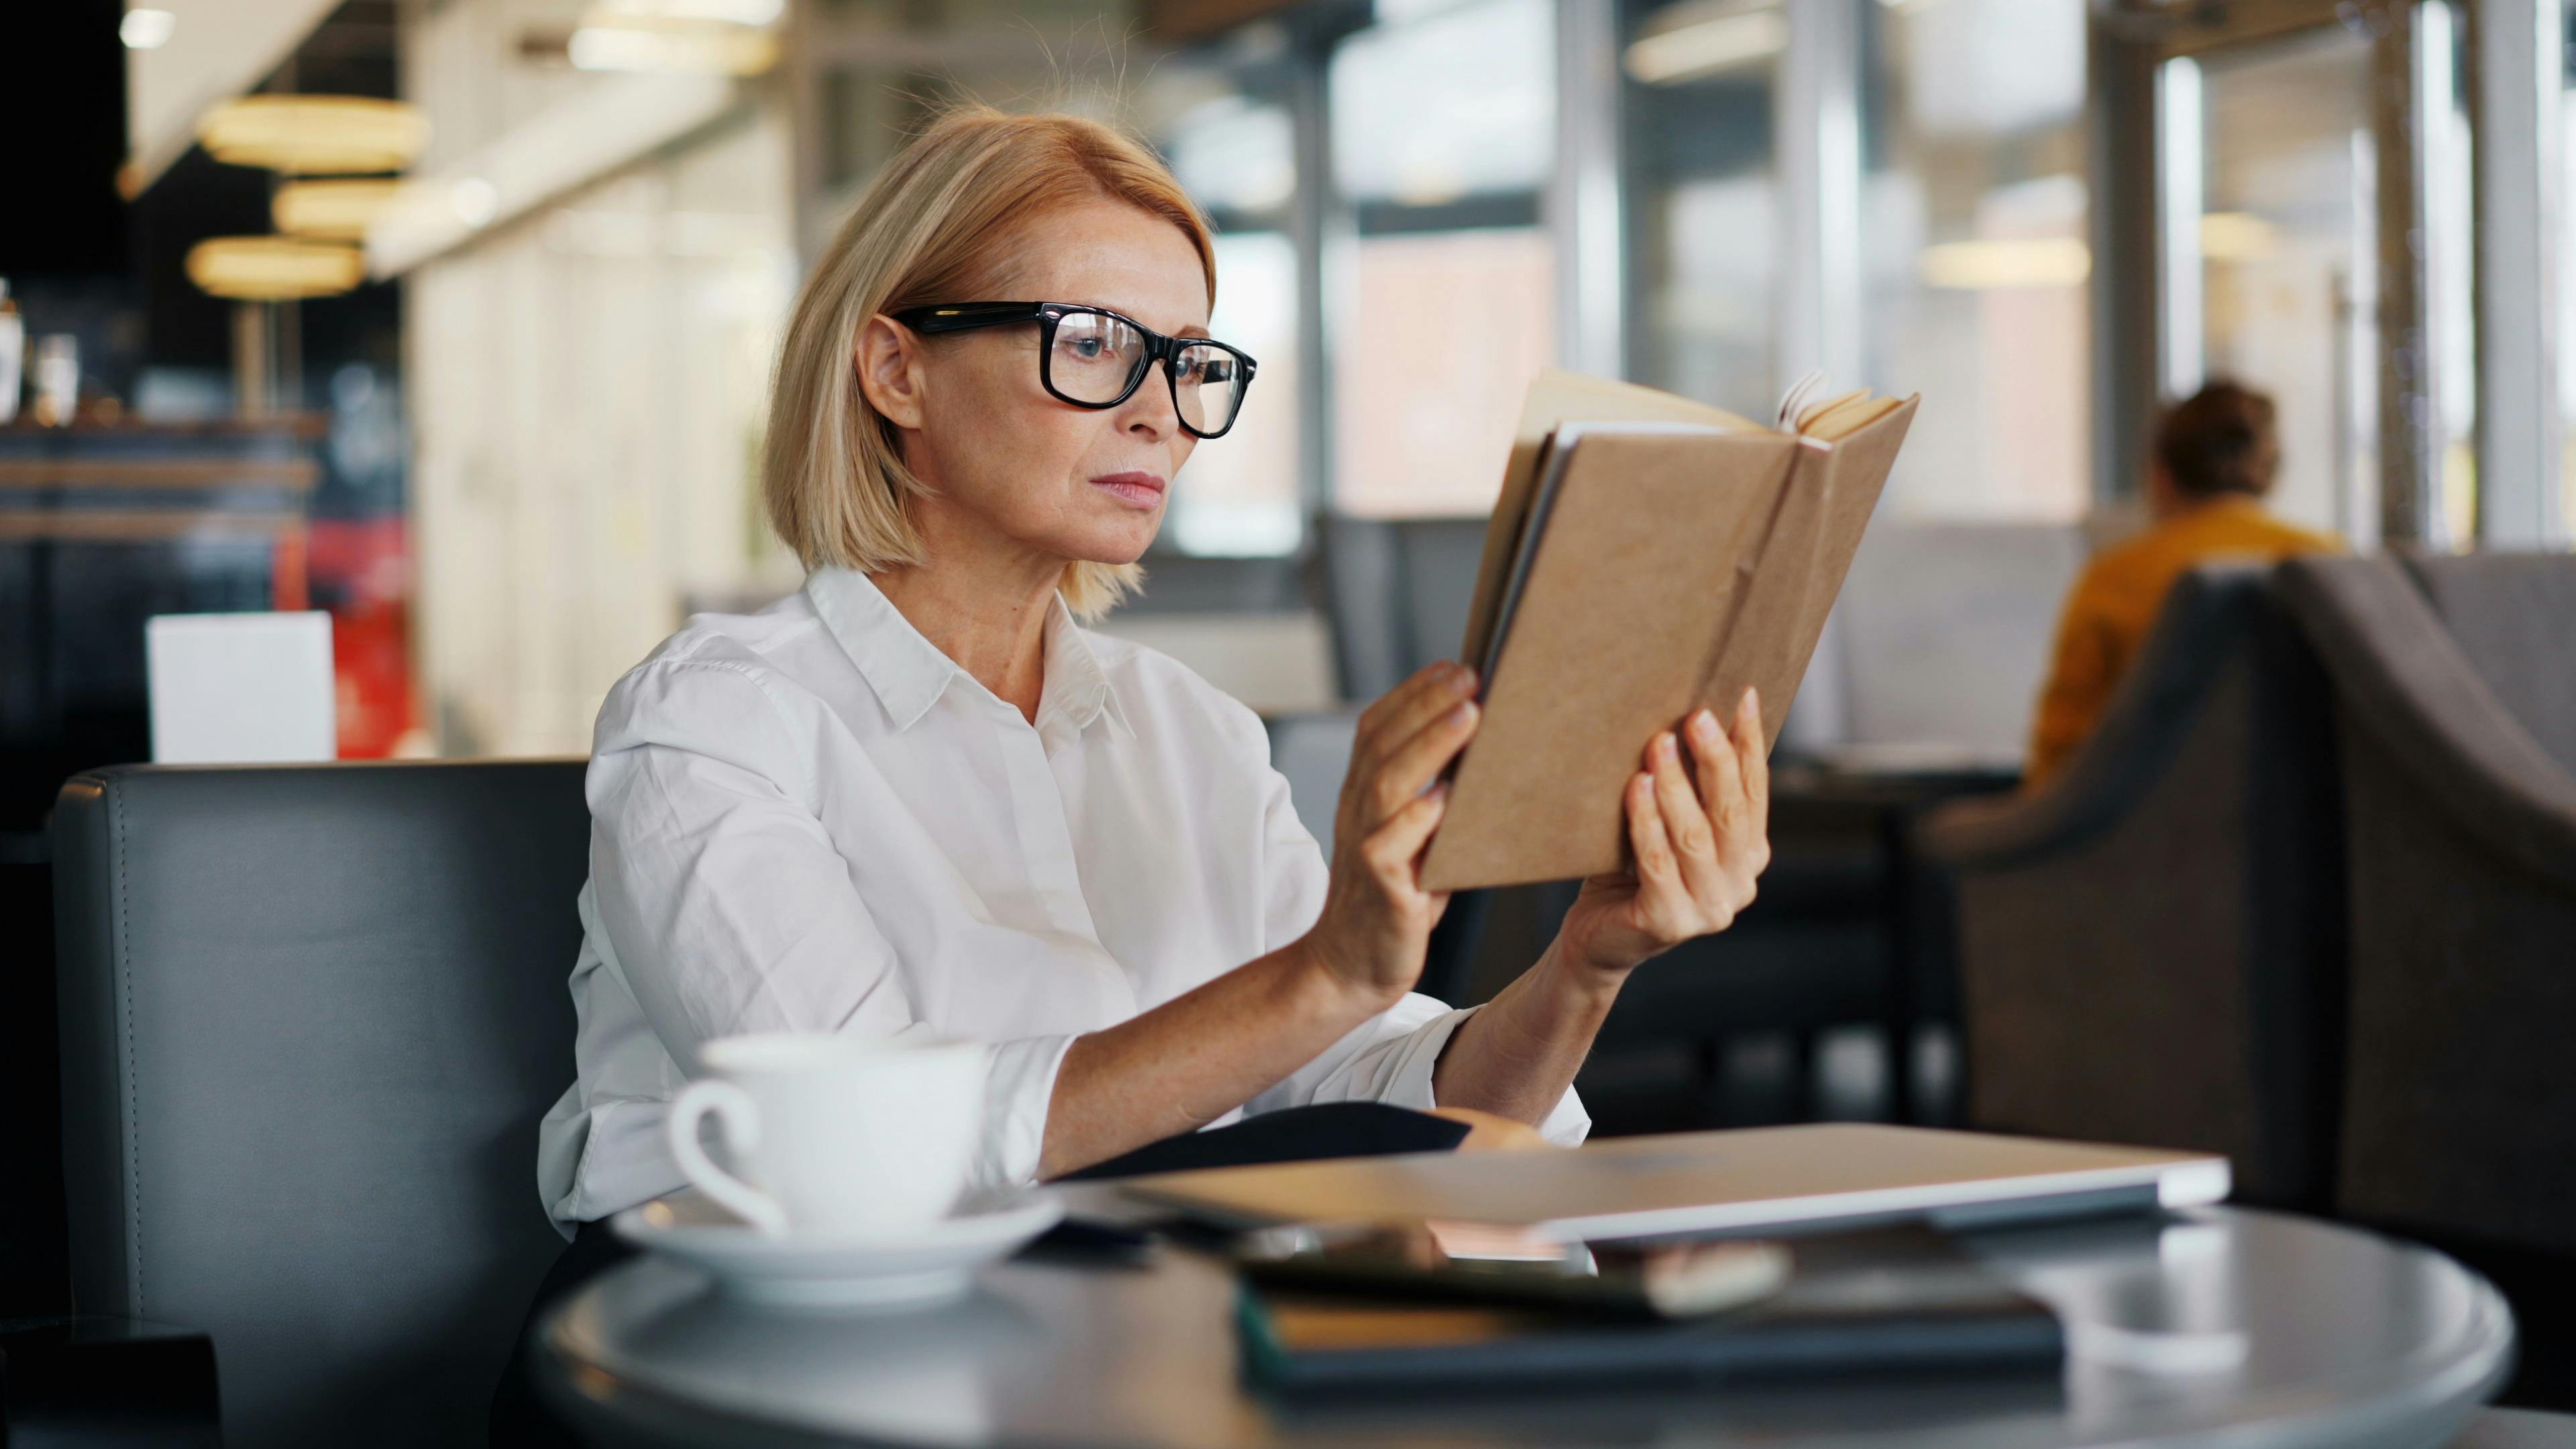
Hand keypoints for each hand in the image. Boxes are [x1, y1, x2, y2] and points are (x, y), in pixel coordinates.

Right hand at [1301, 661, 1480, 1007]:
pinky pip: (1389, 849)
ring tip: (1468, 717)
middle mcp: (1357, 812)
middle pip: (1384, 744)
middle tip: (1471, 676)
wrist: (1353, 963)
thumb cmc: (1396, 892)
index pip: (1377, 726)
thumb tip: (1487, 742)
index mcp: (1364, 792)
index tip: (1456, 664)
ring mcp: (1363, 848)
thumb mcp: (1412, 831)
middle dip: (1426, 704)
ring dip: (1428, 747)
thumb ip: (1435, 789)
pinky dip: (1416, 821)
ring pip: (1387, 786)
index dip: (1413, 691)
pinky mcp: (1379, 888)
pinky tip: (1444, 800)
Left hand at [1555, 688, 1771, 976]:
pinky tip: (1636, 785)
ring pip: (1695, 836)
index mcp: (1748, 855)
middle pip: (1730, 811)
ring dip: (1676, 785)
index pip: (1754, 791)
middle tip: (1696, 716)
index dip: (1750, 744)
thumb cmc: (1628, 870)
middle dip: (1716, 758)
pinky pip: (1657, 862)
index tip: (1741, 696)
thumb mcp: (1666, 824)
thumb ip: (1687, 789)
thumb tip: (1685, 717)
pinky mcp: (1671, 923)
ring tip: (1659, 744)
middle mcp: (1739, 883)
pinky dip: (1646, 821)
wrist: (1597, 938)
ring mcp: (1710, 908)